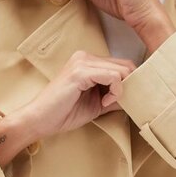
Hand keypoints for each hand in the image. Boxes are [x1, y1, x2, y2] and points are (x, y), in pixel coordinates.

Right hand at [13, 50, 136, 139]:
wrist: (40, 120)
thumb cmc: (64, 113)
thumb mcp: (98, 104)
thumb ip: (115, 96)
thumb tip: (136, 95)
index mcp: (88, 61)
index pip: (121, 65)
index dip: (128, 84)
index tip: (117, 102)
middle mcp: (85, 56)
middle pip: (125, 65)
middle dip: (128, 86)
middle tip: (114, 103)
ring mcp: (82, 62)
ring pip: (121, 70)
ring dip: (120, 91)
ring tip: (106, 103)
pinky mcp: (80, 72)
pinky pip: (113, 76)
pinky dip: (115, 92)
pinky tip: (104, 103)